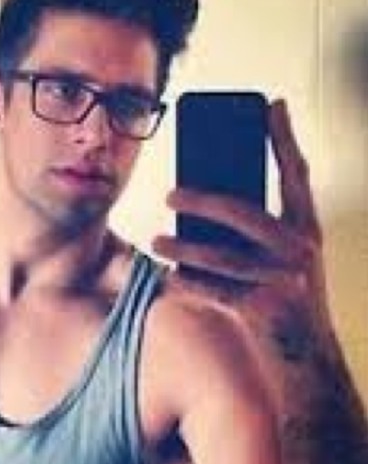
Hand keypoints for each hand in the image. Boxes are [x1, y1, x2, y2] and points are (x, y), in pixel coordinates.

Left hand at [153, 100, 342, 408]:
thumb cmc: (286, 301)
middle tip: (169, 195)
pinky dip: (189, 284)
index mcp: (306, 229)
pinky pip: (215, 290)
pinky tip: (170, 278)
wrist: (307, 359)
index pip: (297, 174)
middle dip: (203, 201)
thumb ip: (255, 233)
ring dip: (183, 248)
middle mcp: (300, 248)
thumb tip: (202, 205)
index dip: (283, 138)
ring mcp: (285, 279)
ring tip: (156, 242)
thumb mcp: (282, 261)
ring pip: (221, 255)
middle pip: (244, 212)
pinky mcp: (265, 308)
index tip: (271, 104)